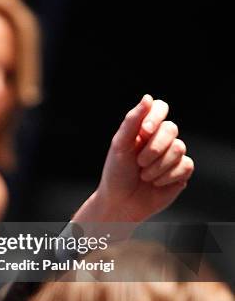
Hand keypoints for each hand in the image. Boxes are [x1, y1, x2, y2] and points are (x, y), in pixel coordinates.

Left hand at [73, 94, 193, 222]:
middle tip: (139, 163)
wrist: (120, 203)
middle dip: (153, 148)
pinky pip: (185, 165)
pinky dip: (167, 176)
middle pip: (171, 128)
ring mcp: (172, 156)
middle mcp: (160, 140)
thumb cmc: (116, 174)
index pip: (160, 108)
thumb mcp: (119, 145)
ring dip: (157, 165)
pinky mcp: (181, 172)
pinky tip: (156, 183)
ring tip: (144, 176)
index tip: (143, 132)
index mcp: (145, 130)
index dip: (155, 118)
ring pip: (179, 148)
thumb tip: (147, 98)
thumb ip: (132, 121)